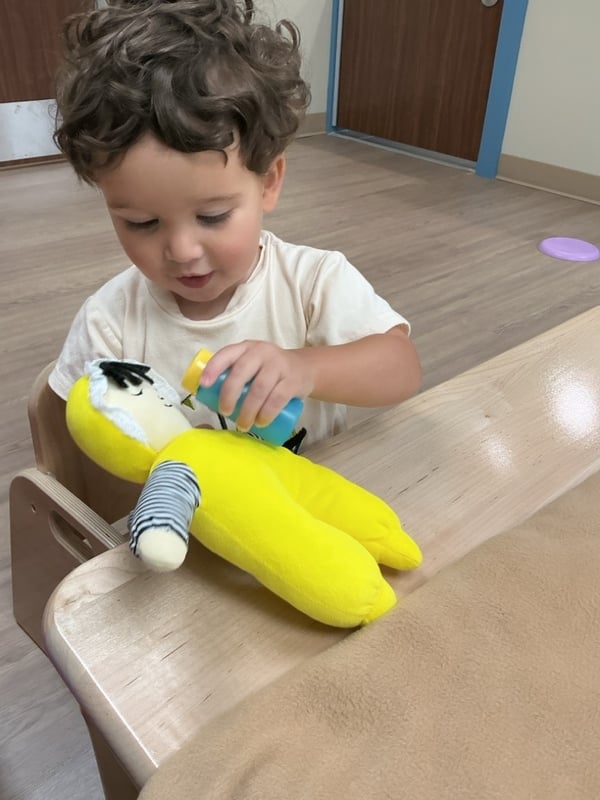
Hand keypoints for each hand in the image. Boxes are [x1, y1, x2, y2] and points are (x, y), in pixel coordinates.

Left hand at [199, 340, 313, 431]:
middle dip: (229, 395)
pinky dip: (267, 413)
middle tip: (224, 412)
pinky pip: (278, 398)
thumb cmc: (268, 371)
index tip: (204, 385)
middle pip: (241, 372)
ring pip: (259, 388)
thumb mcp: (252, 364)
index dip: (213, 368)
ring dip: (248, 410)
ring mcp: (279, 365)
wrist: (304, 369)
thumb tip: (208, 399)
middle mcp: (262, 352)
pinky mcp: (293, 380)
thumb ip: (234, 373)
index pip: (226, 354)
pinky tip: (260, 423)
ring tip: (243, 425)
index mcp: (246, 348)